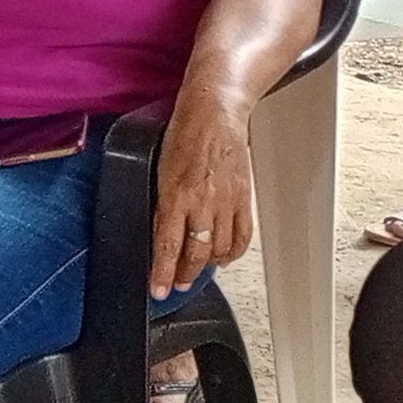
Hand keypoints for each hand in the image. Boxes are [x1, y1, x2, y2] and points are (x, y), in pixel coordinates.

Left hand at [149, 86, 258, 295]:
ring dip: (206, 266)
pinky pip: (242, 236)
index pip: (168, 245)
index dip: (162, 272)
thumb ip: (162, 203)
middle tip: (175, 286)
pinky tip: (223, 257)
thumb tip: (159, 233)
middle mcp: (203, 202)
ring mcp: (227, 202)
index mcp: (176, 194)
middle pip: (195, 253)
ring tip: (195, 273)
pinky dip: (232, 253)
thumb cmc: (184, 134)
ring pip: (219, 249)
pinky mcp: (244, 198)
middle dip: (183, 275)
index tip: (157, 290)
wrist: (215, 113)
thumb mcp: (159, 168)